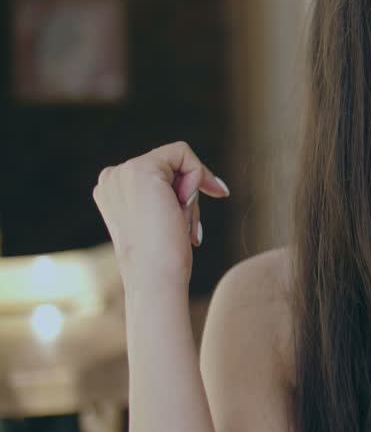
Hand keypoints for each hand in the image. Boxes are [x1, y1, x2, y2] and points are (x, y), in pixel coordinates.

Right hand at [93, 142, 229, 291]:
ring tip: (181, 225)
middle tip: (186, 230)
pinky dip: (196, 178)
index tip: (199, 213)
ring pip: (180, 161)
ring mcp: (123, 171)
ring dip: (191, 196)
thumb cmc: (162, 258)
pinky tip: (182, 208)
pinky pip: (184, 153)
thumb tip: (197, 183)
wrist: (155, 277)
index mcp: (111, 190)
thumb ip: (164, 197)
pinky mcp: (142, 168)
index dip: (186, 189)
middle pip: (172, 165)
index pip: (160, 172)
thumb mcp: (159, 220)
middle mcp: (111, 176)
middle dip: (190, 196)